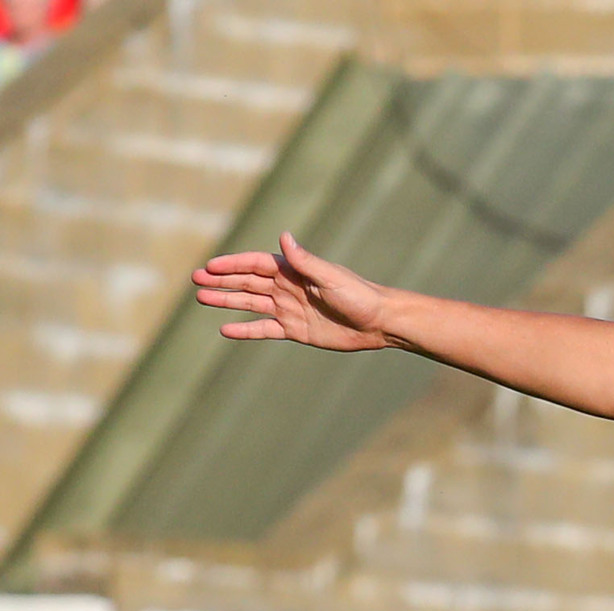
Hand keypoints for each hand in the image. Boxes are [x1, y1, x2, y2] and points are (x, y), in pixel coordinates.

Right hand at [193, 232, 388, 350]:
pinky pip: (264, 329)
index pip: (255, 264)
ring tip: (202, 299)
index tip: (210, 267)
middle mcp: (288, 287)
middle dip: (222, 280)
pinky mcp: (295, 330)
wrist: (378, 323)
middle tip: (195, 280)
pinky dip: (245, 329)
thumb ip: (305, 261)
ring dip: (227, 301)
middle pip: (247, 282)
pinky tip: (225, 329)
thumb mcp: (330, 277)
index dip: (232, 264)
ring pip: (251, 303)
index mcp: (294, 270)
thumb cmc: (358, 295)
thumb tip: (284, 237)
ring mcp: (289, 308)